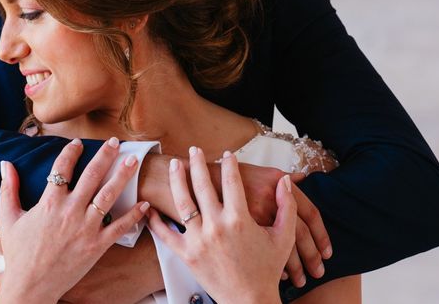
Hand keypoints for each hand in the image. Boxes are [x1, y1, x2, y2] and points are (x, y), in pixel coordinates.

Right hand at [0, 137, 149, 303]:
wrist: (30, 287)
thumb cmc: (19, 254)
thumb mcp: (8, 219)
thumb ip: (8, 189)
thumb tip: (5, 164)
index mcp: (49, 203)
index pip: (62, 168)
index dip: (71, 152)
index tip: (78, 143)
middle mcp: (70, 212)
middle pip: (91, 175)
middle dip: (105, 156)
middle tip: (114, 142)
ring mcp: (86, 228)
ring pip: (109, 196)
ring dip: (123, 176)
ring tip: (133, 162)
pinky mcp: (97, 245)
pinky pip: (120, 227)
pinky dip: (134, 215)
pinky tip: (144, 203)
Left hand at [147, 147, 295, 303]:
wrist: (249, 300)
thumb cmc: (266, 270)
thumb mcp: (283, 237)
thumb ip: (287, 206)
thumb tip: (286, 181)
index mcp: (240, 219)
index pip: (232, 181)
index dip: (230, 164)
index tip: (227, 154)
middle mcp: (217, 226)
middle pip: (203, 185)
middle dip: (197, 163)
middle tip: (194, 150)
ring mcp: (199, 240)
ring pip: (182, 203)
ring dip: (177, 180)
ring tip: (174, 165)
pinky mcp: (186, 255)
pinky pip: (165, 234)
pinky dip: (156, 220)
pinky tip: (151, 206)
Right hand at [214, 161, 332, 286]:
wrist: (188, 179)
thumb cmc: (224, 178)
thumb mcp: (255, 172)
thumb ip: (279, 177)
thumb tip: (301, 178)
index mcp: (276, 182)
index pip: (310, 212)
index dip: (321, 234)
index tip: (327, 253)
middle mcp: (267, 198)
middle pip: (300, 234)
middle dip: (311, 258)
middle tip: (318, 273)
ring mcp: (252, 216)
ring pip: (281, 249)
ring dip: (292, 267)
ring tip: (298, 280)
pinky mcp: (237, 230)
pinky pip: (261, 255)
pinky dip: (271, 267)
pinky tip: (275, 275)